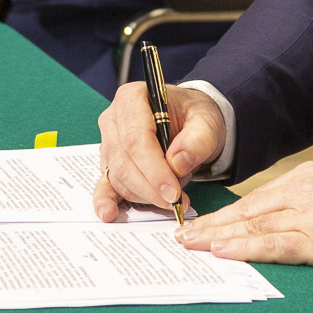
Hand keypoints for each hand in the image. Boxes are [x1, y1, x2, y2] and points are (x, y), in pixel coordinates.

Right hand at [94, 82, 224, 220]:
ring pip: (118, 177)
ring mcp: (109, 143)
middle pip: (123, 161)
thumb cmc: (194, 117)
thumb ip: (197, 140)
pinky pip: (106, 184)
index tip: (172, 191)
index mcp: (132, 99)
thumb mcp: (206, 122)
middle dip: (149, 187)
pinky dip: (107, 201)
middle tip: (174, 202)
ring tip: (173, 201)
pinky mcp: (110, 164)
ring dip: (144, 195)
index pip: (135, 139)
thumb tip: (177, 163)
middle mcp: (114, 120)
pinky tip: (108, 213)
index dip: (153, 169)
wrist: (190, 121)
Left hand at [174, 163, 312, 291]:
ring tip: (194, 246)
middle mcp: (308, 190)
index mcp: (310, 178)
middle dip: (213, 225)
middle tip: (184, 236)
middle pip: (249, 210)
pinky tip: (224, 252)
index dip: (225, 214)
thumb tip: (261, 231)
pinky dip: (247, 249)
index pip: (256, 198)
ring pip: (256, 226)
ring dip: (219, 238)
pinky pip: (276, 245)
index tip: (201, 224)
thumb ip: (300, 210)